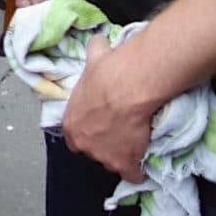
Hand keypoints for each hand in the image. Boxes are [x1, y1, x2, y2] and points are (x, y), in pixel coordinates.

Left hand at [60, 36, 158, 182]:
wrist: (128, 87)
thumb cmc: (109, 72)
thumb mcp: (95, 58)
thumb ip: (93, 52)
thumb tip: (98, 40)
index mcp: (71, 123)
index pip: (75, 134)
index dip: (88, 130)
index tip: (100, 125)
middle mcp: (83, 144)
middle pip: (93, 150)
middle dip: (103, 144)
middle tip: (119, 132)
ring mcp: (104, 157)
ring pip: (111, 162)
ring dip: (121, 155)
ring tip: (134, 143)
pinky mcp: (125, 164)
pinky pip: (131, 175)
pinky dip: (138, 171)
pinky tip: (143, 164)